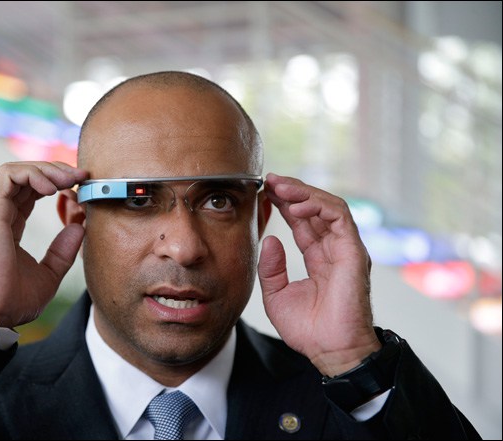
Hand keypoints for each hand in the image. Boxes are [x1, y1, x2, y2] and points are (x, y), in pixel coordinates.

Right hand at [0, 161, 87, 327]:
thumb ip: (63, 250)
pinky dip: (32, 174)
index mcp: (9, 224)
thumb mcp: (50, 274)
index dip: (57, 183)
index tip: (81, 188)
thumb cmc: (13, 300)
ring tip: (69, 180)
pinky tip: (53, 187)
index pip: (31, 191)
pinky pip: (7, 176)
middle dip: (56, 170)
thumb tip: (79, 227)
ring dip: (46, 169)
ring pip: (16, 170)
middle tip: (82, 176)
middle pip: (25, 175)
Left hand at [258, 173, 380, 376]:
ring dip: (303, 192)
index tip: (265, 190)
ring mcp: (346, 249)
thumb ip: (271, 267)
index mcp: (319, 258)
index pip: (303, 221)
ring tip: (278, 186)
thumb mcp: (276, 295)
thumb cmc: (308, 330)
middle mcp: (334, 249)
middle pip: (315, 209)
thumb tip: (270, 239)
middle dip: (292, 190)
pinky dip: (317, 206)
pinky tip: (294, 205)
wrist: (330, 351)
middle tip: (269, 179)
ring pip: (328, 206)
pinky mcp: (353, 252)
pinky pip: (339, 217)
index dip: (285, 203)